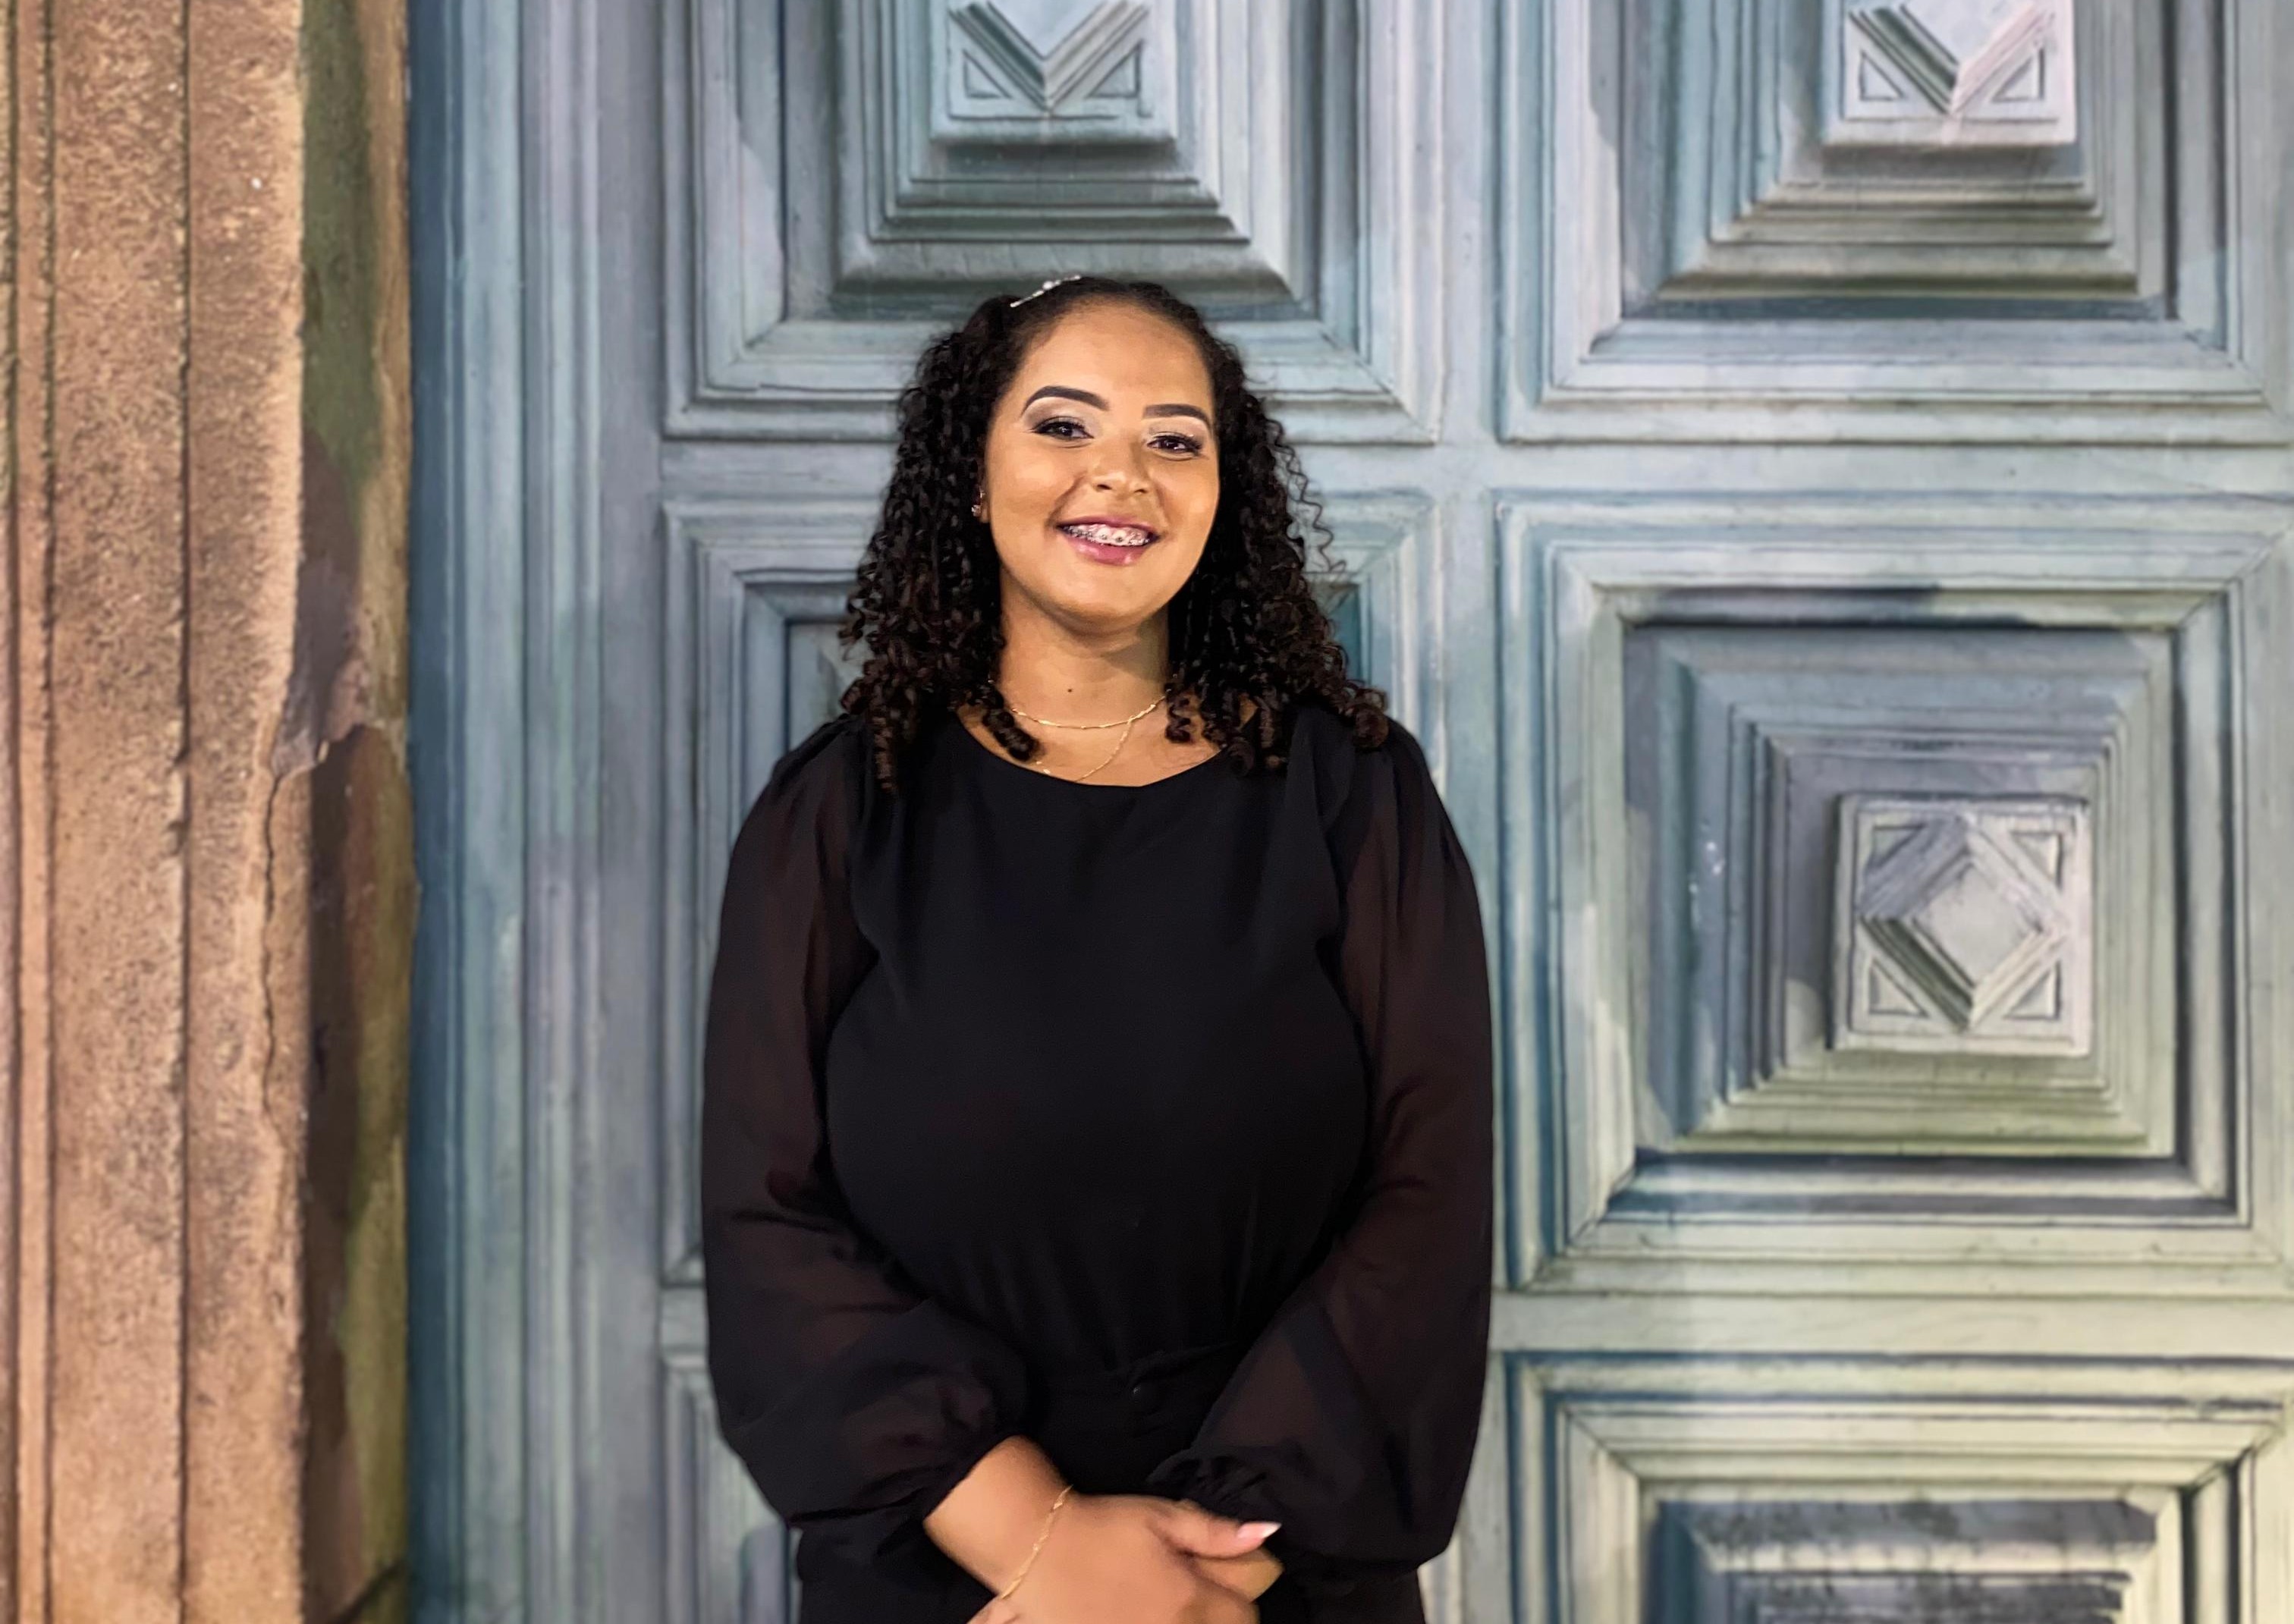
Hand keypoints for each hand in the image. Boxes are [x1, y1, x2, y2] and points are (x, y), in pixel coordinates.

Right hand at [994, 1492, 1268, 1622]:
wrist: (1039, 1548)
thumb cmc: (1105, 1525)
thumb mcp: (1163, 1518)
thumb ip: (1216, 1534)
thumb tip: (1267, 1533)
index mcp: (1189, 1600)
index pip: (1243, 1618)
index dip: (1240, 1602)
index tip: (1224, 1589)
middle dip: (1216, 1621)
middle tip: (1198, 1601)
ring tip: (1167, 1608)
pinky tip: (1142, 1616)